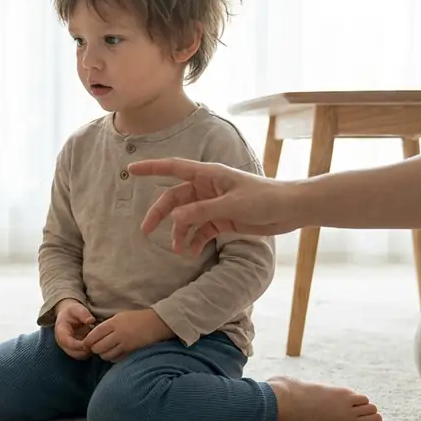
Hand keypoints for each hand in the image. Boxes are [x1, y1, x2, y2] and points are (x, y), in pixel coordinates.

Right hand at [54, 299, 95, 359]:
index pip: (67, 342)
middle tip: (95, 342)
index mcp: (60, 332)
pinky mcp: (74, 350)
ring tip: (96, 343)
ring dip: (87, 352)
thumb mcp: (76, 309)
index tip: (89, 342)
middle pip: (72, 352)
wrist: (68, 316)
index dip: (78, 345)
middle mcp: (62, 342)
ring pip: (78, 356)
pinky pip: (82, 355)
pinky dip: (89, 352)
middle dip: (84, 350)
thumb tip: (91, 320)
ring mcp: (68, 347)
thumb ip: (83, 313)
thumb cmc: (71, 312)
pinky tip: (94, 344)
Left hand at [82, 308, 173, 361]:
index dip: (88, 340)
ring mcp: (125, 344)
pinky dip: (112, 358)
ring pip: (106, 355)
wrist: (156, 323)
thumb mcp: (120, 316)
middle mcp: (118, 334)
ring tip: (104, 351)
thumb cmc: (137, 318)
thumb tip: (94, 334)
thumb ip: (108, 325)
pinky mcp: (131, 351)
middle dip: (94, 348)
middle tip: (95, 347)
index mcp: (114, 323)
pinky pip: (116, 358)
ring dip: (103, 354)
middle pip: (98, 347)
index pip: (95, 334)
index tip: (86, 343)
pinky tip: (113, 354)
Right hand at [127, 158, 302, 253]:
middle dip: (160, 215)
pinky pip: (200, 230)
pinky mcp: (221, 219)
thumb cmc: (264, 199)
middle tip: (145, 230)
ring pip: (186, 218)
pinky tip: (191, 253)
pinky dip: (194, 241)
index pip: (173, 168)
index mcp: (208, 175)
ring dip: (180, 234)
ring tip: (178, 250)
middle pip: (175, 199)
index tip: (131, 169)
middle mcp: (207, 188)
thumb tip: (174, 219)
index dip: (152, 168)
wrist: (290, 210)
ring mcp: (213, 204)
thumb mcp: (231, 205)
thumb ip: (201, 212)